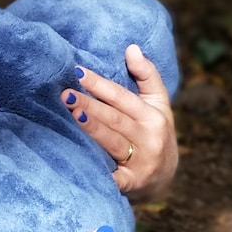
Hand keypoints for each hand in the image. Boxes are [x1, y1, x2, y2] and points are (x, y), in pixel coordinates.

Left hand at [62, 46, 178, 201]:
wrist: (166, 178)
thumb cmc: (154, 131)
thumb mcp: (158, 103)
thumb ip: (146, 74)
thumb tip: (132, 48)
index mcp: (154, 116)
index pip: (122, 97)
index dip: (99, 84)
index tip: (77, 72)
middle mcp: (149, 139)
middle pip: (114, 119)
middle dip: (89, 105)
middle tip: (65, 94)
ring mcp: (141, 163)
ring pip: (111, 142)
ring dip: (90, 128)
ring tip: (70, 113)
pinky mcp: (131, 184)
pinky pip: (111, 176)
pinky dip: (96, 169)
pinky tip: (77, 158)